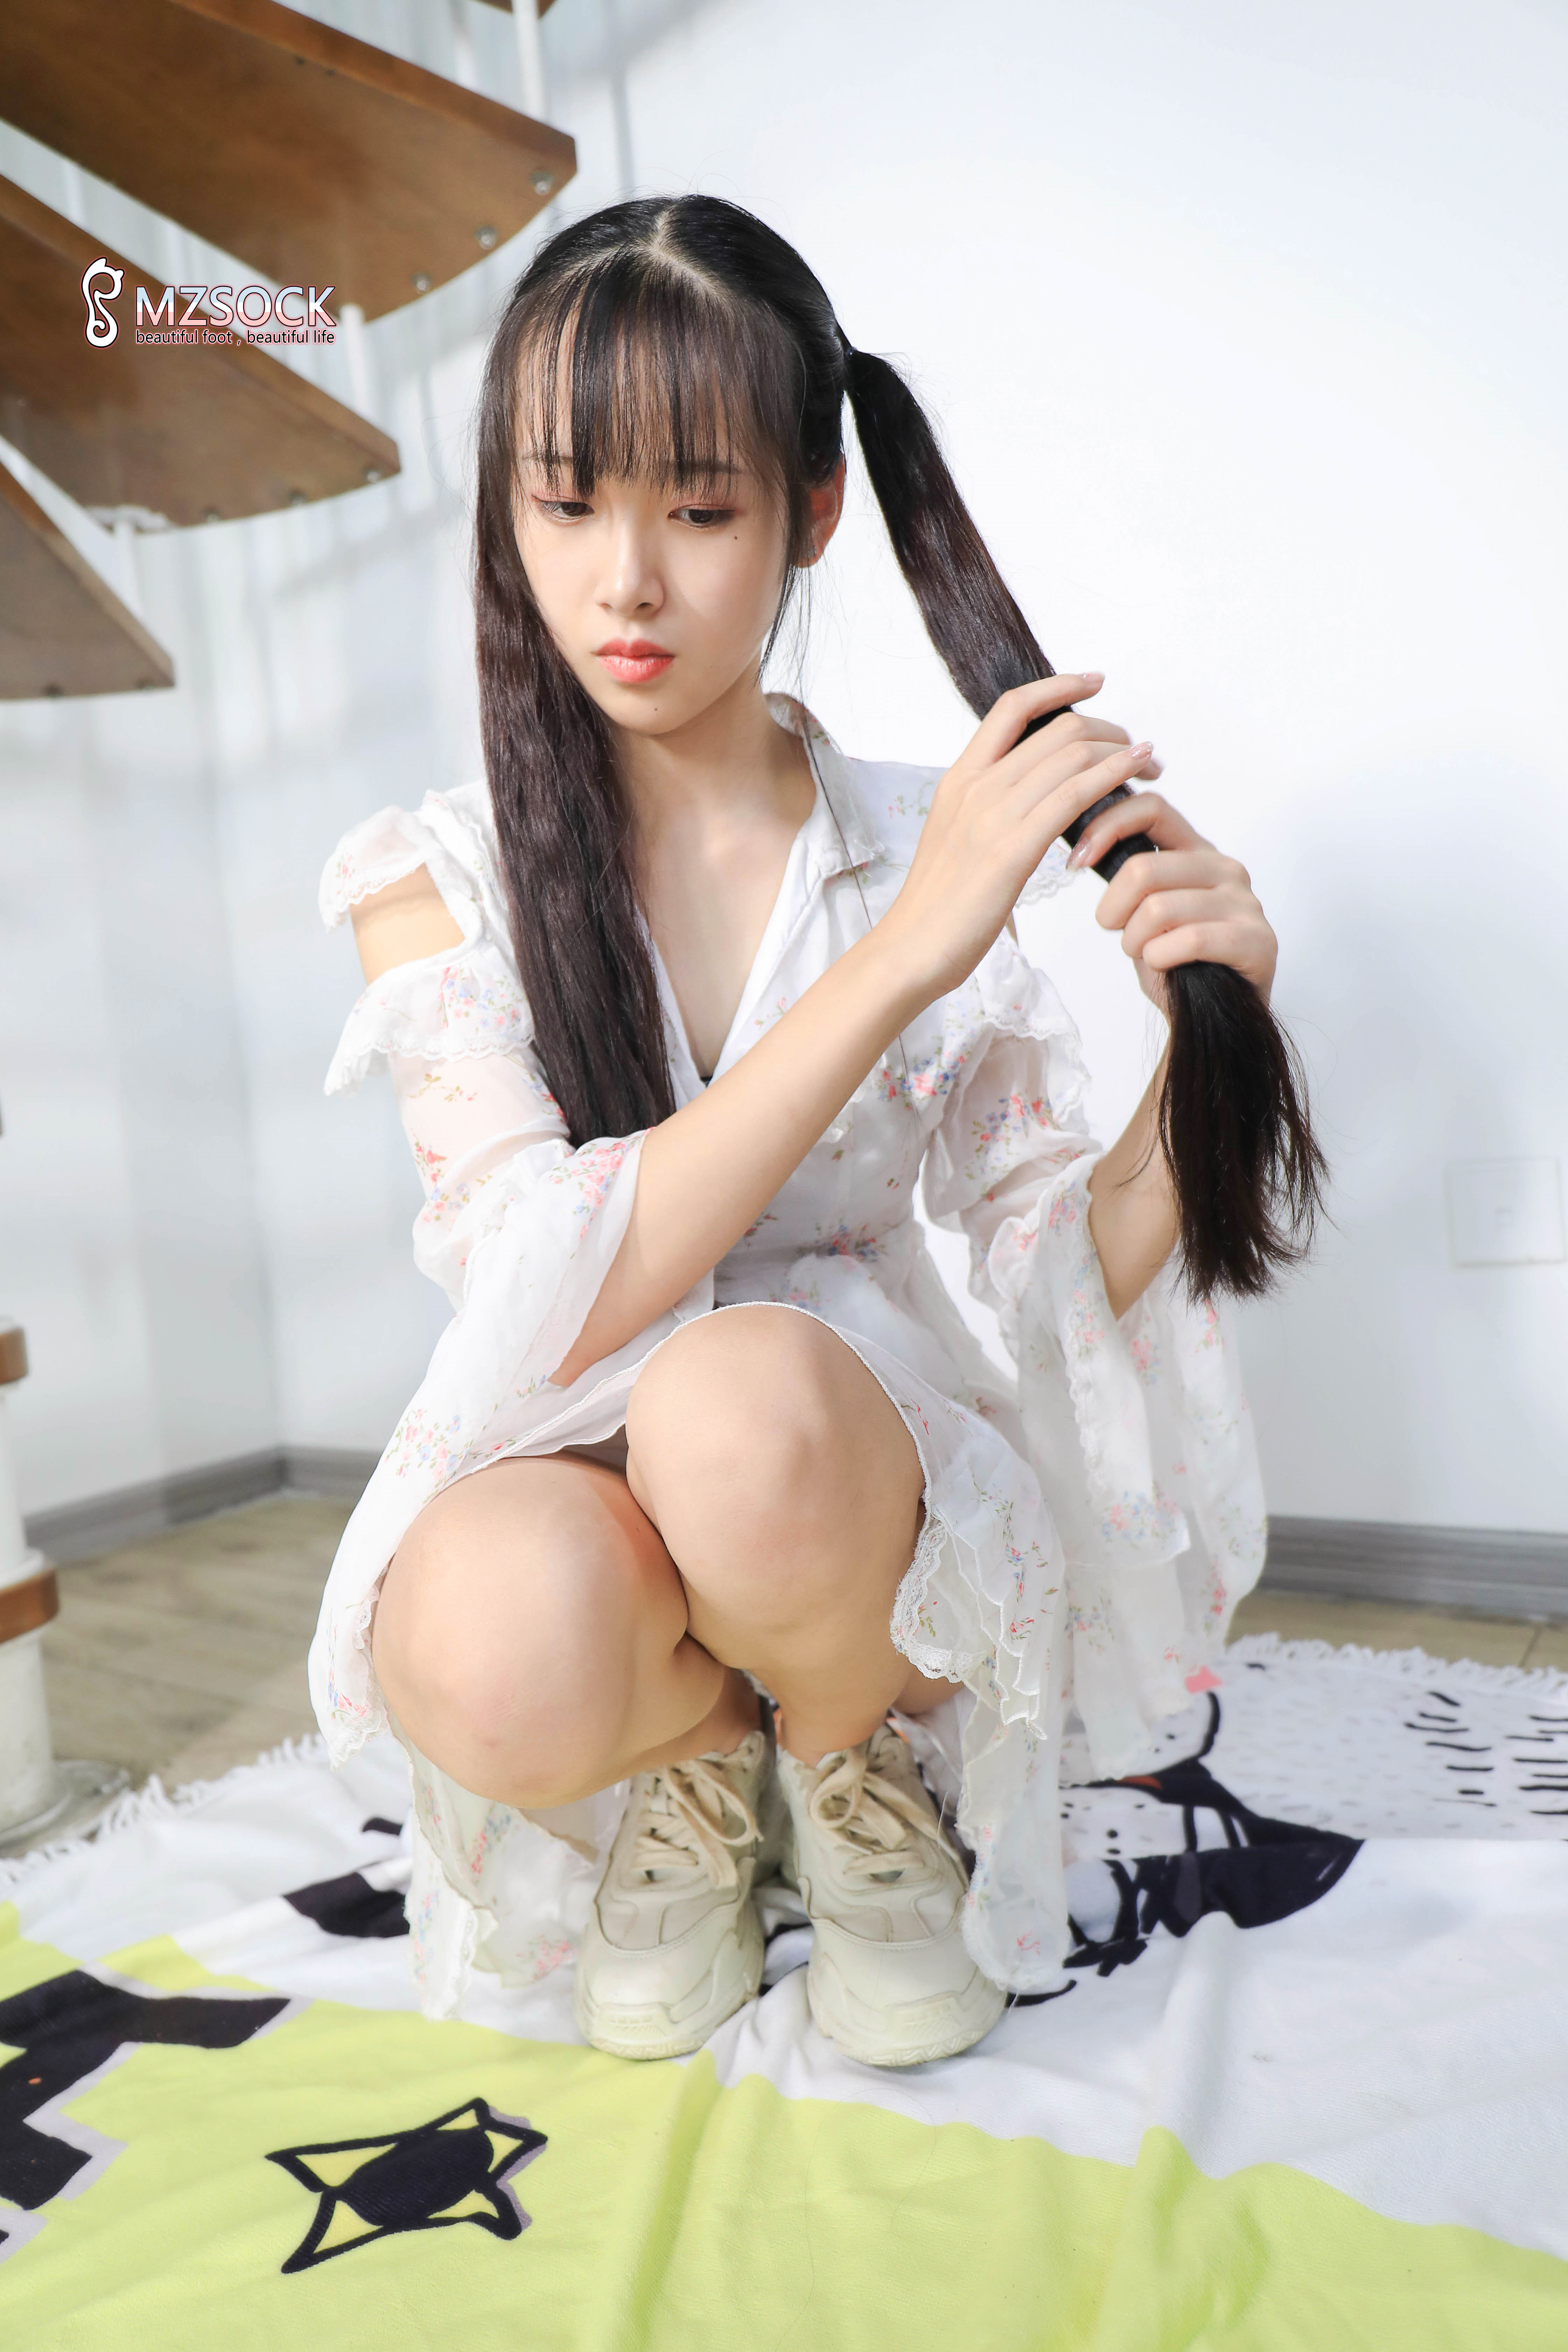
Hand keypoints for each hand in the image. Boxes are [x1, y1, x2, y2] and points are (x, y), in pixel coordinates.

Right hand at [878, 674, 1161, 1003]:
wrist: (909, 950)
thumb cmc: (939, 908)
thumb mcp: (958, 841)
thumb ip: (989, 812)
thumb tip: (1030, 802)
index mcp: (959, 780)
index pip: (1012, 708)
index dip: (1058, 687)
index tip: (1094, 683)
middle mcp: (975, 787)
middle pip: (1056, 729)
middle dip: (1109, 730)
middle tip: (1139, 750)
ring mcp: (991, 816)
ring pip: (1071, 755)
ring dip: (1122, 752)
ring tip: (1149, 764)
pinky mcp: (1010, 850)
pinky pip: (1073, 795)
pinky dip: (1112, 775)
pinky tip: (1137, 773)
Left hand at [1068, 793, 1277, 1009]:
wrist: (1212, 1016)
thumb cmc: (1174, 962)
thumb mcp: (1140, 911)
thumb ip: (1126, 877)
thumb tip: (1082, 849)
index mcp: (1196, 851)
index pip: (1151, 807)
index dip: (1107, 826)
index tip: (1077, 861)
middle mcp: (1224, 868)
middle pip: (1143, 868)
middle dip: (1112, 908)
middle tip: (1116, 931)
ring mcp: (1244, 902)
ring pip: (1158, 908)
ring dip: (1135, 940)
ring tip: (1144, 952)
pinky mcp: (1255, 940)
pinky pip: (1189, 939)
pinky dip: (1160, 957)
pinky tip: (1163, 965)